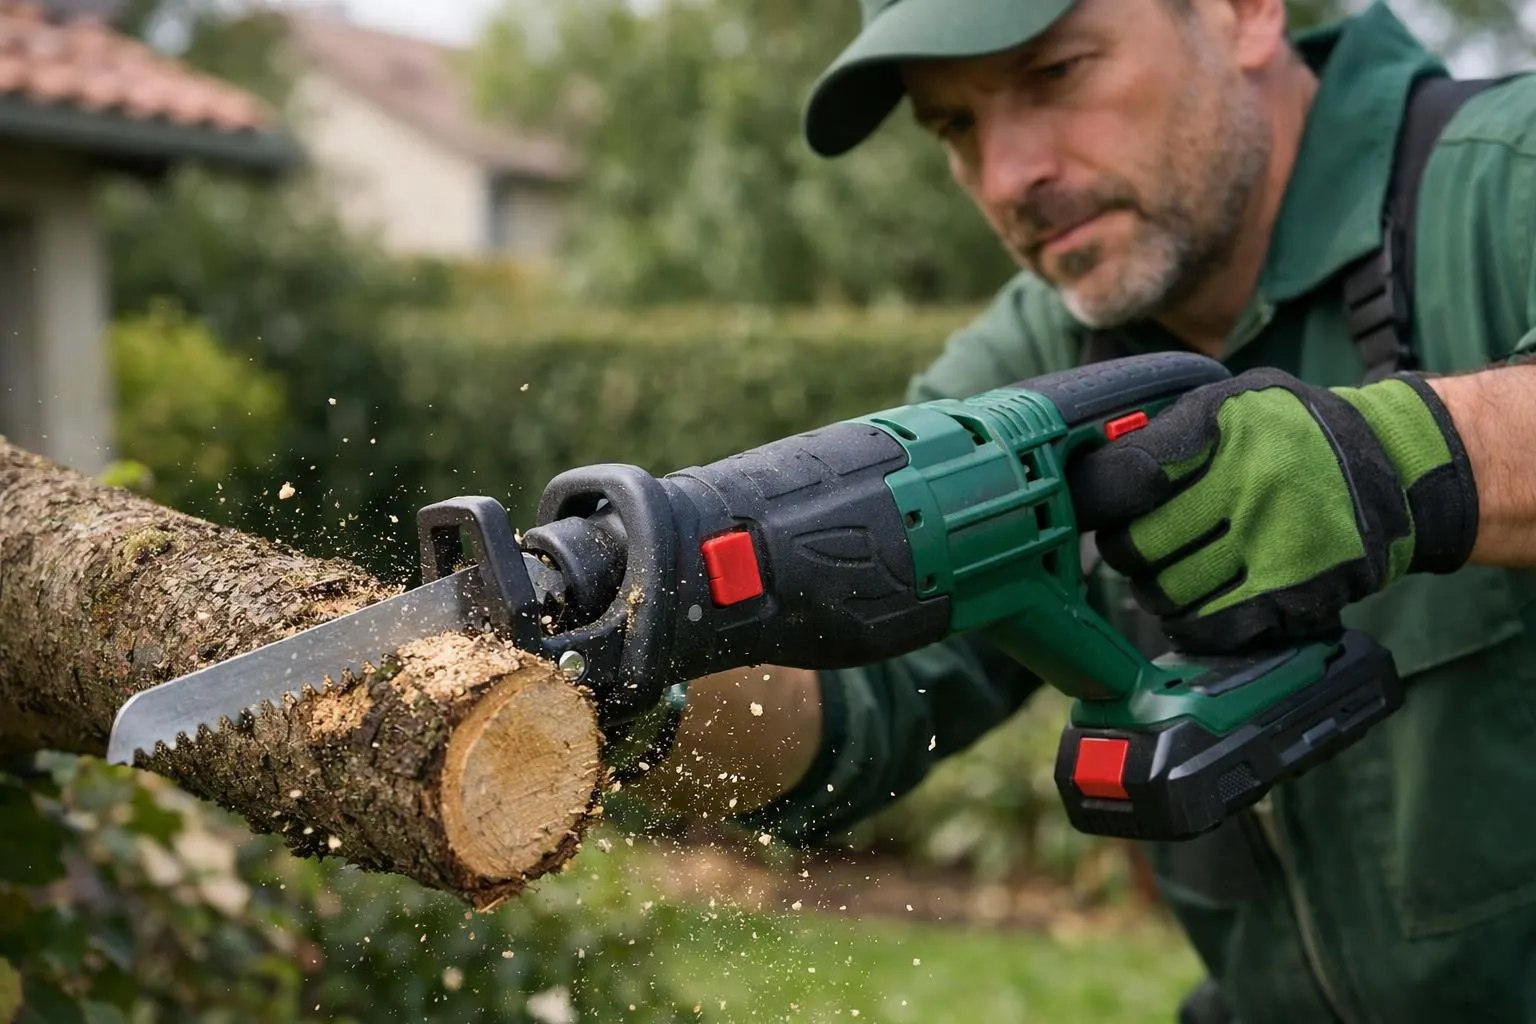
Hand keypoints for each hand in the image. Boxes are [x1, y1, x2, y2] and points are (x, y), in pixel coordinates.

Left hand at [1069, 368, 1478, 652]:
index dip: (1098, 500)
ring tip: (1167, 577)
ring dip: (1154, 593)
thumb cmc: (1300, 432)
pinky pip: (1214, 628)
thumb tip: (1096, 469)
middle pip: (1135, 545)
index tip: (1098, 508)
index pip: (1124, 476)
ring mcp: (1273, 543)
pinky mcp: (1296, 593)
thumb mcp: (1240, 400)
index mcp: (1226, 427)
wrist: (1402, 467)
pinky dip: (1192, 627)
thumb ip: (1171, 429)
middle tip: (1134, 548)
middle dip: (1124, 552)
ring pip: (1166, 593)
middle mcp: (1248, 484)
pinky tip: (1194, 611)